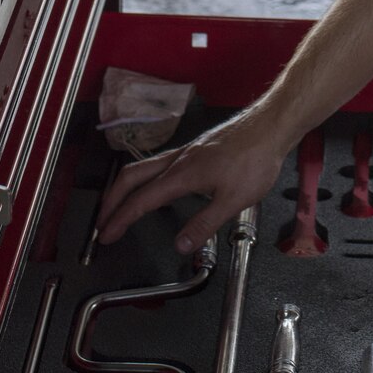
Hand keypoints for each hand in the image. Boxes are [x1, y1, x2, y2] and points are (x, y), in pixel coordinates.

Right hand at [97, 108, 288, 253]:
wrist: (270, 127)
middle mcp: (178, 160)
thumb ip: (204, 224)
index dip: (120, 219)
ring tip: (119, 206)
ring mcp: (186, 152)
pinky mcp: (196, 149)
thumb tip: (180, 245)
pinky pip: (159, 163)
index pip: (141, 200)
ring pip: (144, 167)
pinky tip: (154, 187)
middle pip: (132, 177)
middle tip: (102, 222)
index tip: (105, 235)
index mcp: (182, 174)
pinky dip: (144, 179)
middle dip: (112, 200)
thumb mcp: (233, 201)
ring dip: (125, 188)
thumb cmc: (255, 159)